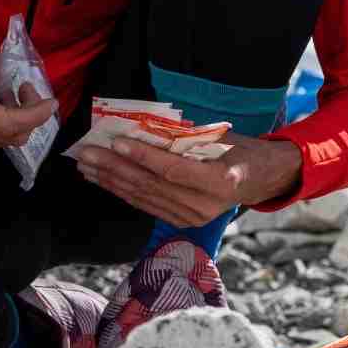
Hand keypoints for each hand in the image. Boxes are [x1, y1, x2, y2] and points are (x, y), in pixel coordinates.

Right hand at [0, 22, 55, 155]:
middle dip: (29, 115)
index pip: (5, 123)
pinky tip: (1, 110)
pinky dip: (6, 128)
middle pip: (9, 135)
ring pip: (6, 141)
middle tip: (27, 90)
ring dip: (18, 121)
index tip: (51, 103)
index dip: (34, 117)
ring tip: (11, 96)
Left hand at [71, 131, 302, 226]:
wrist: (261, 180)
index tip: (116, 141)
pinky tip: (103, 179)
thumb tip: (141, 124)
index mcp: (219, 181)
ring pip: (143, 198)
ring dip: (111, 180)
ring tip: (86, 165)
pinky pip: (146, 205)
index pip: (172, 170)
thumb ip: (184, 135)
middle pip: (151, 186)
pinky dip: (122, 191)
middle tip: (86, 152)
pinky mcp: (182, 222)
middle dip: (114, 168)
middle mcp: (204, 206)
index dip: (142, 157)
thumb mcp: (220, 136)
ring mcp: (192, 218)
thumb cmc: (240, 150)